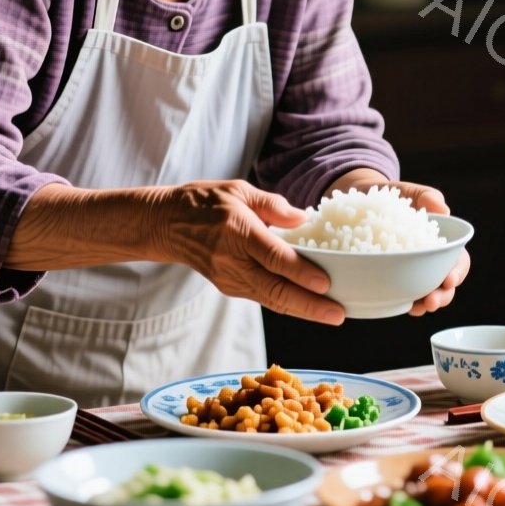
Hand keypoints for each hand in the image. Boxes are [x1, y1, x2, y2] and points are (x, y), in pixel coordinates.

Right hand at [156, 179, 342, 324]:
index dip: (300, 272)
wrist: (166, 225)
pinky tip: (309, 306)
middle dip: (309, 305)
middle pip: (275, 290)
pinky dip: (287, 305)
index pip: (274, 258)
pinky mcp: (230, 287)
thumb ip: (272, 205)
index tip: (325, 283)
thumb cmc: (205, 203)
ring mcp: (230, 279)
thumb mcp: (239, 190)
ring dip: (302, 311)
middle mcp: (234, 261)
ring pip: (271, 300)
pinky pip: (263, 298)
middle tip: (338, 314)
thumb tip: (303, 217)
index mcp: (238, 233)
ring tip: (331, 315)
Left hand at [324, 171, 467, 315]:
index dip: (458, 272)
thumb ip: (428, 197)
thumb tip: (443, 210)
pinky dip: (404, 303)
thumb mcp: (411, 192)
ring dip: (425, 304)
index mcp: (441, 241)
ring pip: (426, 293)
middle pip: (446, 283)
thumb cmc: (392, 195)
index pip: (458, 260)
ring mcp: (412, 270)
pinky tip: (401, 306)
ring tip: (417, 309)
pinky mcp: (392, 277)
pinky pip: (403, 294)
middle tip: (431, 302)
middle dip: (443, 296)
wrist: (361, 200)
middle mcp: (430, 259)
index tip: (449, 279)